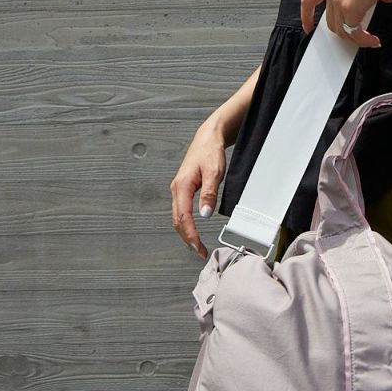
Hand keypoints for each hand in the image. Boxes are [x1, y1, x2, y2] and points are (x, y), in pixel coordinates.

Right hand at [170, 123, 226, 259]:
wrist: (208, 139)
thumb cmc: (210, 152)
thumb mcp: (214, 172)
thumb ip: (209, 194)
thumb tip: (205, 215)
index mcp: (182, 186)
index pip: (183, 217)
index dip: (190, 234)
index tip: (198, 246)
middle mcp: (177, 189)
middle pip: (177, 220)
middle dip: (187, 238)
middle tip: (199, 251)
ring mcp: (178, 190)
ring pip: (178, 217)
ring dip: (186, 233)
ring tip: (197, 245)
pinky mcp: (183, 189)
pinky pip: (181, 211)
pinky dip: (186, 224)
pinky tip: (193, 230)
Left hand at [299, 0, 391, 46]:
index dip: (306, 15)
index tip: (308, 26)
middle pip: (330, 21)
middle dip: (344, 32)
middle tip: (357, 35)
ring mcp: (338, 0)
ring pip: (342, 30)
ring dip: (356, 39)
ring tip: (369, 39)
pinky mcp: (350, 9)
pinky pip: (354, 33)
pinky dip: (364, 40)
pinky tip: (373, 40)